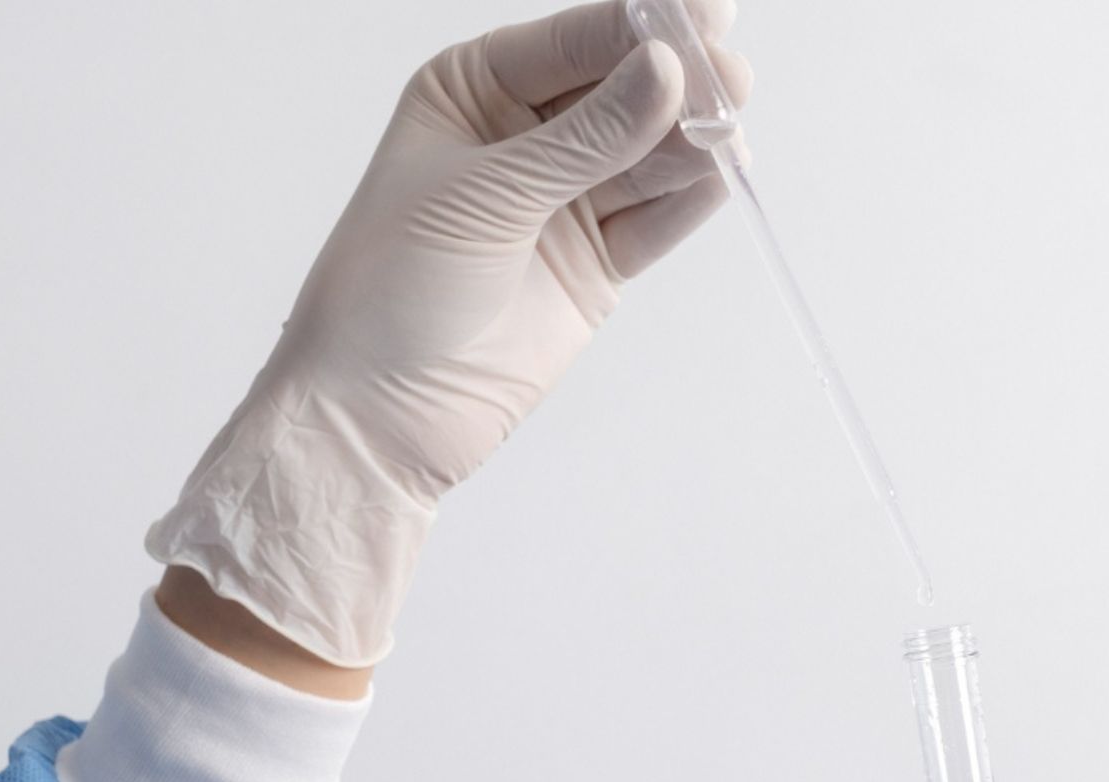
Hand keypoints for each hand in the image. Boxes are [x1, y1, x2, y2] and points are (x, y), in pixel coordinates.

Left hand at [146, 0, 749, 668]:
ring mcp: (562, 203)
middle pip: (620, 92)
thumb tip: (666, 73)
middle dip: (677, 81)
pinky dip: (690, 199)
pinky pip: (656, 219)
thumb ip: (584, 138)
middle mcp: (521, 140)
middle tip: (729, 74)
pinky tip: (721, 176)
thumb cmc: (387, 291)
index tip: (698, 17)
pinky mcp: (594, 264)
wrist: (378, 416)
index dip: (637, 27)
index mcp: (470, 93)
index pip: (569, 44)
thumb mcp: (485, 196)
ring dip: (690, 139)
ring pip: (647, 153)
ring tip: (730, 128)